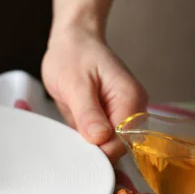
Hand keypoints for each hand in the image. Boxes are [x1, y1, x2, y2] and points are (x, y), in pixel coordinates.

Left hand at [42, 25, 147, 162]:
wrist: (72, 41)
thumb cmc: (73, 55)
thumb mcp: (76, 82)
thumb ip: (88, 112)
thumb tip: (99, 139)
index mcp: (130, 100)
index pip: (122, 142)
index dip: (99, 152)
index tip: (76, 152)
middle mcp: (129, 111)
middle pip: (116, 149)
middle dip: (91, 152)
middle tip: (65, 144)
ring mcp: (117, 116)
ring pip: (104, 147)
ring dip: (84, 148)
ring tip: (64, 137)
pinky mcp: (104, 120)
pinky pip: (95, 140)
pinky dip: (80, 142)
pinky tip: (66, 135)